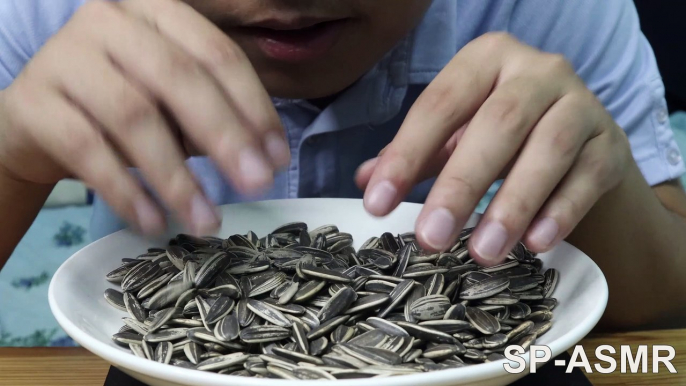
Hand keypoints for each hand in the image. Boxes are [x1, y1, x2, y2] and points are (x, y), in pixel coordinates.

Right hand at [0, 0, 288, 235]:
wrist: (37, 121)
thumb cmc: (119, 105)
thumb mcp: (171, 100)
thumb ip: (213, 114)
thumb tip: (264, 160)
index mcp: (156, 11)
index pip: (217, 54)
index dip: (253, 108)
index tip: (277, 159)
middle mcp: (108, 21)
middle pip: (179, 78)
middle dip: (226, 137)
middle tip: (256, 185)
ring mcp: (66, 57)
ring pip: (135, 117)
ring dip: (178, 178)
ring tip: (205, 222)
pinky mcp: (33, 103)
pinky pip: (88, 151)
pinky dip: (127, 192)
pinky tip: (154, 222)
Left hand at [355, 32, 632, 265]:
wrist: (576, 138)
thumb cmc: (502, 134)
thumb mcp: (455, 133)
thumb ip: (416, 153)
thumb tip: (365, 180)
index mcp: (487, 59)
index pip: (440, 104)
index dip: (406, 154)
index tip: (378, 203)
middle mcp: (538, 71)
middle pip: (499, 124)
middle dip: (461, 184)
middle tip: (432, 238)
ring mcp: (581, 104)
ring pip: (549, 150)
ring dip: (514, 204)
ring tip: (484, 251)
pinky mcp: (612, 143)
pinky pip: (587, 177)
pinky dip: (561, 212)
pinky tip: (535, 244)